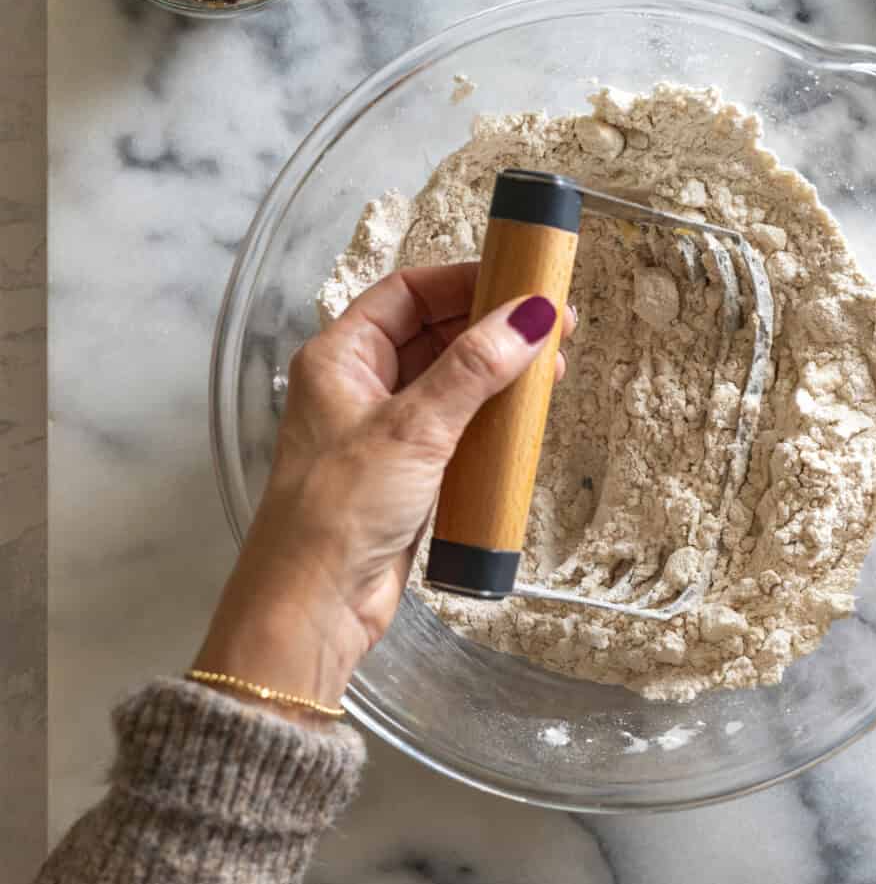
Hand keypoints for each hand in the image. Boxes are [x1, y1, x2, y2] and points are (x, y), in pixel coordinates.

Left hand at [195, 266, 569, 721]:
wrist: (315, 603)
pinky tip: (525, 419)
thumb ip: (474, 368)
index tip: (522, 281)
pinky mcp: (406, 476)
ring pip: (450, 384)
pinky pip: (456, 431)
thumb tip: (530, 316)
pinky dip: (490, 420)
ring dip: (498, 375)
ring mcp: (383, 433)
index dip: (465, 282)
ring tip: (551, 370)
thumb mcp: (413, 428)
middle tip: (553, 326)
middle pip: (433, 335)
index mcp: (339, 358)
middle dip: (493, 328)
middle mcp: (357, 388)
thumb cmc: (337, 511)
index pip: (407, 293)